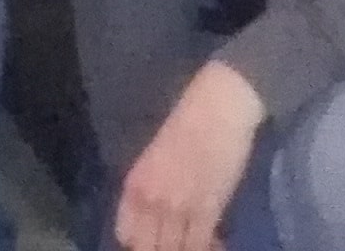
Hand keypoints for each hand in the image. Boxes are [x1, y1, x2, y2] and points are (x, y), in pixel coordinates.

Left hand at [115, 64, 265, 250]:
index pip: (126, 234)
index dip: (140, 244)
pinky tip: (214, 242)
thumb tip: (154, 219)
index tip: (154, 242)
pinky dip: (207, 247)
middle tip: (177, 243)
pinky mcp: (207, 208)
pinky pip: (199, 244)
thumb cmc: (188, 124)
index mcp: (135, 184)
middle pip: (147, 248)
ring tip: (194, 242)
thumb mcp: (155, 159)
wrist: (218, 108)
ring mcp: (178, 206)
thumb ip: (150, 189)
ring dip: (184, 249)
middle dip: (161, 249)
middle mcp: (150, 200)